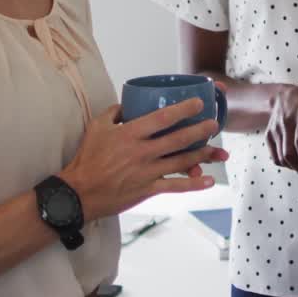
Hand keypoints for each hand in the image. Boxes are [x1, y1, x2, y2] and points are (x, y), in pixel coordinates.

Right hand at [59, 100, 229, 218]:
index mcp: (131, 134)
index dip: (183, 109)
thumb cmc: (87, 158)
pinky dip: (194, 184)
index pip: (162, 118)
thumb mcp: (97, 127)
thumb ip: (115, 112)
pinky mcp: (148, 190)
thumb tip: (128, 104)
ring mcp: (147, 172)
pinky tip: (208, 180)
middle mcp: (142, 152)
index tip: (198, 103)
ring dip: (202, 155)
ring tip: (218, 150)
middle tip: (214, 124)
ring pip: (182, 162)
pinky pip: (176, 186)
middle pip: (178, 139)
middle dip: (200, 131)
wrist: (79, 193)